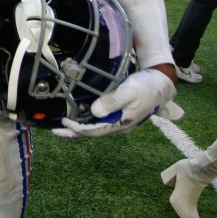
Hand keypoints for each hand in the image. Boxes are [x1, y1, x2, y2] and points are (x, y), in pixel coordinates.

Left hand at [52, 68, 182, 138]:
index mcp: (121, 123)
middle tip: (55, 132)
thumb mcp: (129, 91)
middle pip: (92, 133)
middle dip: (73, 133)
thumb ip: (113, 101)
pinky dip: (86, 123)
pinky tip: (78, 120)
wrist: (161, 84)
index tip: (64, 122)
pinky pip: (98, 123)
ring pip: (94, 129)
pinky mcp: (118, 115)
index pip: (95, 130)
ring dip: (78, 129)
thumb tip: (95, 111)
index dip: (78, 128)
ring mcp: (118, 121)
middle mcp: (118, 125)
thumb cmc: (146, 87)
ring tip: (62, 129)